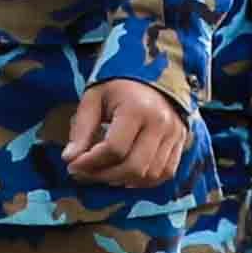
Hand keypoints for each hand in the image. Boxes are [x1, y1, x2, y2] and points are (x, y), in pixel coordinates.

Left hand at [53, 73, 191, 194]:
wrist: (154, 71)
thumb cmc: (118, 85)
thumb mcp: (93, 98)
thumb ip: (81, 129)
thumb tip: (70, 159)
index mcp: (137, 108)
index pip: (114, 149)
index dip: (90, 163)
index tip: (72, 166)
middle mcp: (160, 123)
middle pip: (133, 167)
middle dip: (104, 176)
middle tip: (85, 174)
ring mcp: (174, 134)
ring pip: (149, 175)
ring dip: (122, 181)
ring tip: (103, 173)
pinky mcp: (181, 141)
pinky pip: (165, 173)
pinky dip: (143, 181)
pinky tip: (125, 175)